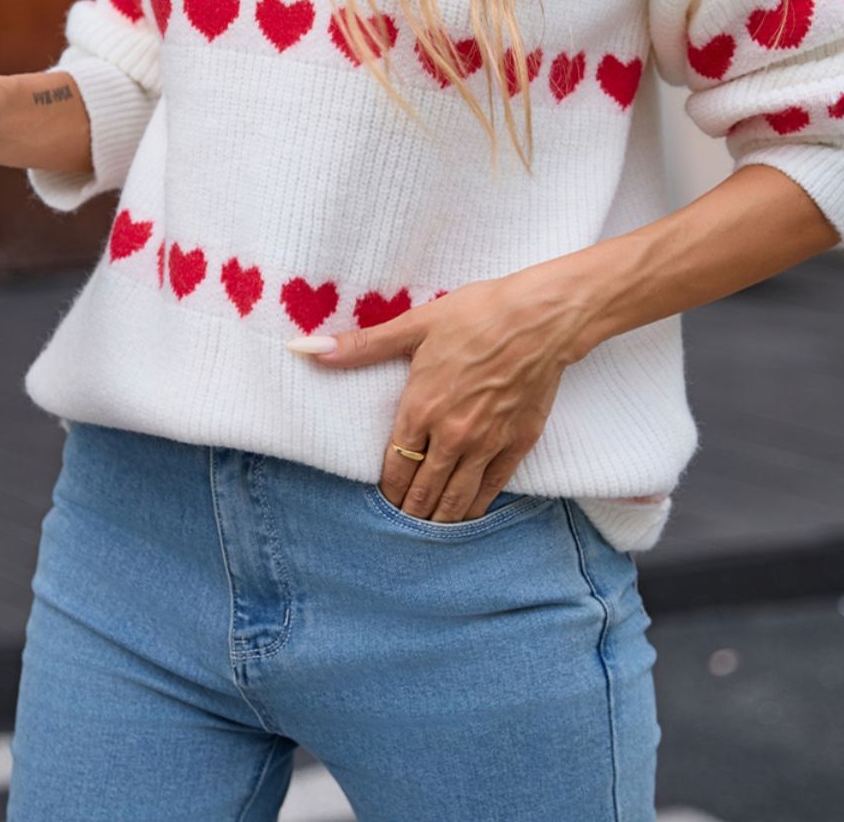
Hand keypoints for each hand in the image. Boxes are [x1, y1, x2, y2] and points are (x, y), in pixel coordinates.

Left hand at [286, 267, 602, 522]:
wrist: (539, 319)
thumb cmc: (475, 314)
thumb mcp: (414, 325)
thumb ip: (361, 345)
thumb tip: (304, 347)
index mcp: (421, 407)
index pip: (395, 467)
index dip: (387, 490)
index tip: (382, 500)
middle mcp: (452, 435)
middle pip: (423, 492)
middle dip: (409, 511)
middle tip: (401, 523)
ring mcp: (487, 443)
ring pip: (457, 499)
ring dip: (439, 518)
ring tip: (427, 528)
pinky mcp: (517, 444)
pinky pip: (491, 488)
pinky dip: (476, 507)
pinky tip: (467, 513)